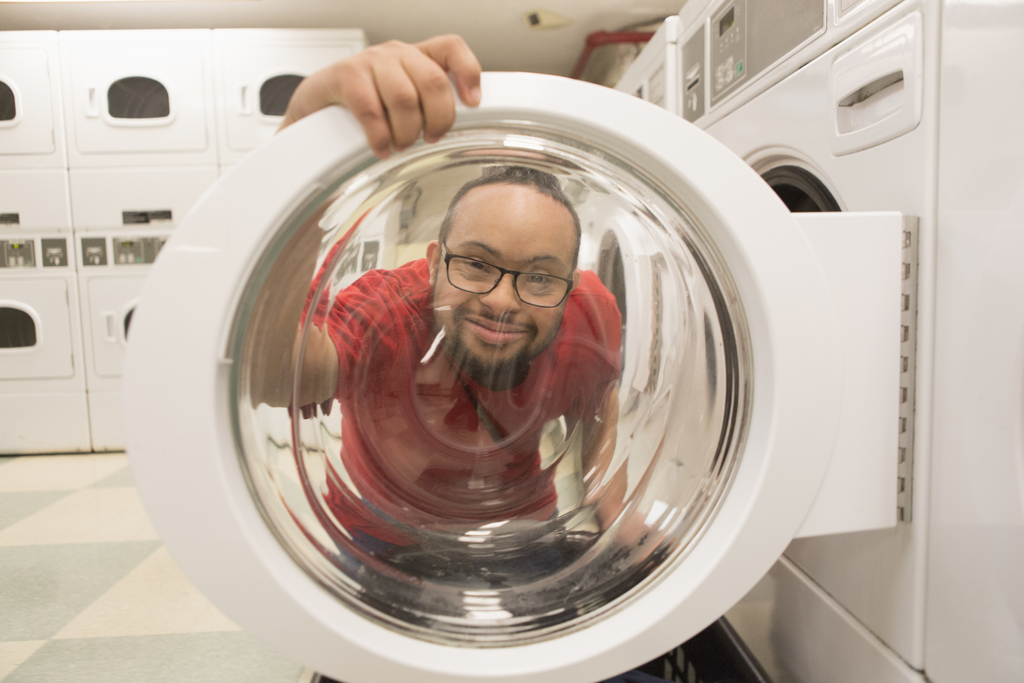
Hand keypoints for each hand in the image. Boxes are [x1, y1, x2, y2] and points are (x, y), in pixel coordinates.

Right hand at [278, 34, 481, 157]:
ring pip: (404, 98)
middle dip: (437, 120)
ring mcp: (370, 61)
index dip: (467, 73)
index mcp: (416, 56)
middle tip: (429, 138)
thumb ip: (429, 104)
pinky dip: (380, 136)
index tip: (472, 103)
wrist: (316, 103)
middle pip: (433, 82)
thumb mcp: (403, 100)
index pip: (451, 48)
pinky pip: (371, 109)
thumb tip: (462, 129)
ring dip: (406, 132)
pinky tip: (381, 147)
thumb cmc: (365, 103)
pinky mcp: (345, 75)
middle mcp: (396, 53)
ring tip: (401, 145)